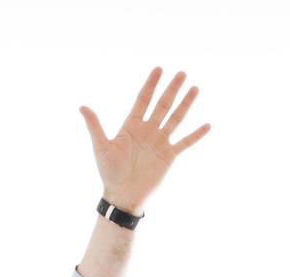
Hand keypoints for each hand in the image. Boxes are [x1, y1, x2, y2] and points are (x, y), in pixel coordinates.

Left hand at [80, 68, 209, 212]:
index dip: (151, 84)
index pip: (144, 99)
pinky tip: (207, 125)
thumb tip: (81, 106)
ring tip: (195, 88)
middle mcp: (148, 130)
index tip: (159, 69)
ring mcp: (160, 142)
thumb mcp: (101, 148)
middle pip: (163, 104)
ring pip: (176, 119)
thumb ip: (95, 126)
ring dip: (185, 104)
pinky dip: (196, 135)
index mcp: (132, 125)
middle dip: (172, 89)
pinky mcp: (168, 156)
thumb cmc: (109, 173)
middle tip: (182, 73)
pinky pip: (185, 143)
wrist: (123, 195)